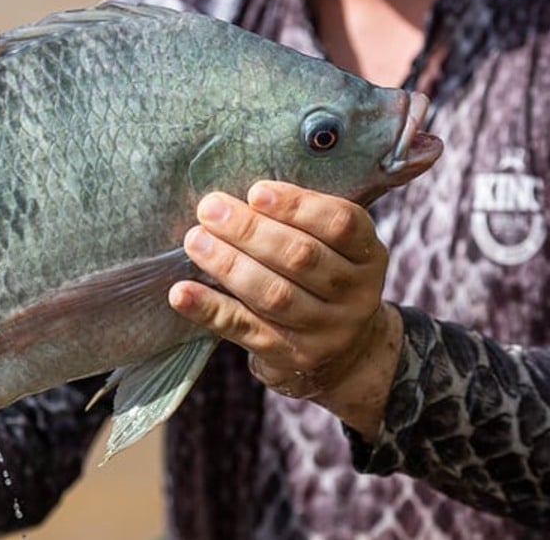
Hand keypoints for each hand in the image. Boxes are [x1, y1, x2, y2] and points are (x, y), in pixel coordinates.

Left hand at [168, 182, 402, 439]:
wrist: (347, 354)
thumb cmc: (326, 279)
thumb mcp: (336, 248)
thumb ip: (303, 221)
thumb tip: (238, 195)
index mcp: (367, 255)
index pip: (340, 224)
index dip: (297, 206)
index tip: (256, 191)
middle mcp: (355, 294)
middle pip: (301, 257)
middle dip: (250, 230)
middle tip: (210, 209)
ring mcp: (326, 331)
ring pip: (273, 294)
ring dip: (228, 264)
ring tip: (195, 240)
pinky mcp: (292, 357)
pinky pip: (246, 330)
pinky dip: (210, 309)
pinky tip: (181, 293)